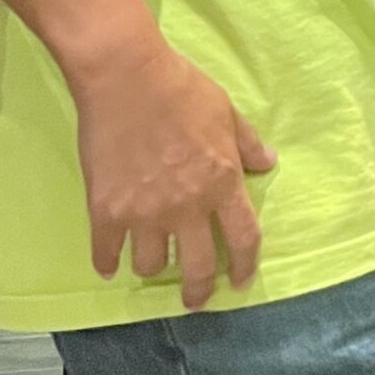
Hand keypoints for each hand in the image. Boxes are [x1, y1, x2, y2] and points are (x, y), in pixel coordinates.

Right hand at [72, 34, 276, 311]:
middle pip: (198, 267)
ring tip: (152, 263)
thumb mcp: (226, 111)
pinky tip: (110, 263)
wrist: (125, 76)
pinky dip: (107, 262)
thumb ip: (247, 143)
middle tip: (195, 299)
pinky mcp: (106, 211)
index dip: (245, 265)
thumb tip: (268, 164)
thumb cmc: (181, 87)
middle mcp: (186, 207)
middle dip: (199, 290)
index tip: (240, 281)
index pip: (244, 238)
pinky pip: (106, 254)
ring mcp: (145, 213)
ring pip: (151, 266)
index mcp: (221, 182)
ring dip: (154, 268)